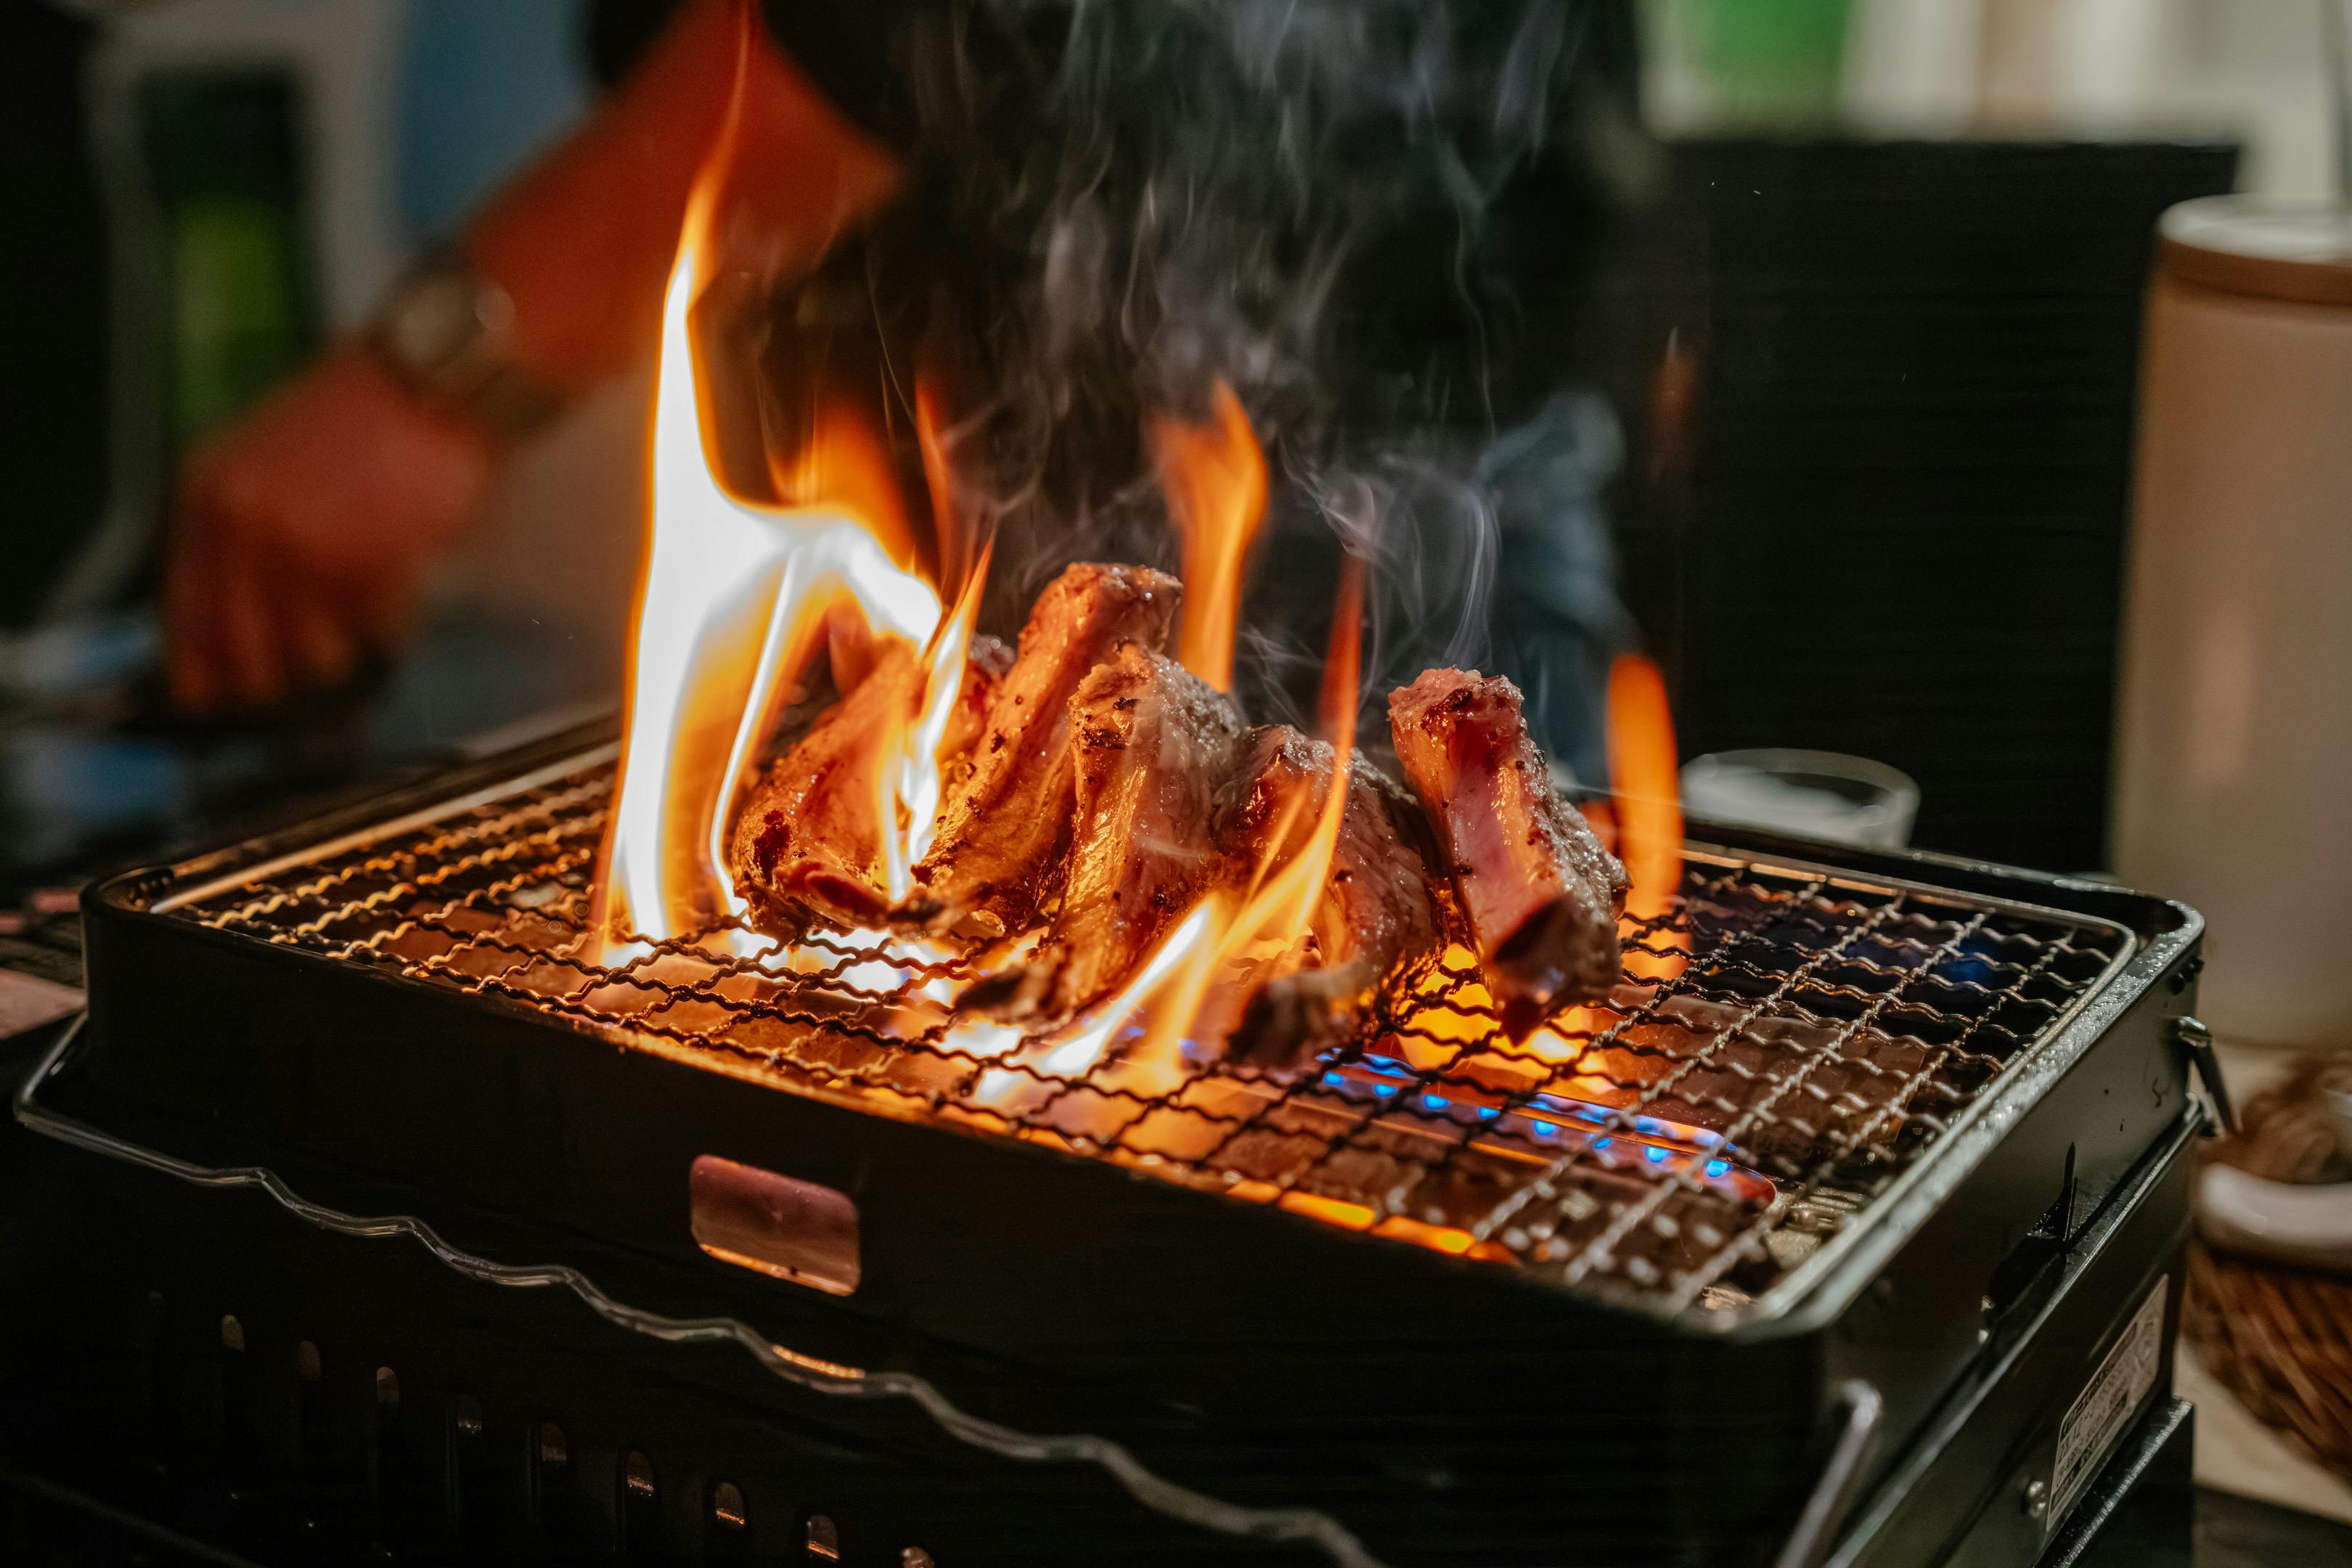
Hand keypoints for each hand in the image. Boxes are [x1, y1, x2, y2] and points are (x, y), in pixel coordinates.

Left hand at [165, 343, 493, 712]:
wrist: (432, 378)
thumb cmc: (361, 417)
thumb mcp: (267, 460)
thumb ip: (243, 531)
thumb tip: (243, 614)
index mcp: (209, 496)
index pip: (184, 610)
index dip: (199, 666)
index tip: (212, 698)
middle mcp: (246, 526)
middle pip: (244, 647)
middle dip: (273, 679)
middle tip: (300, 683)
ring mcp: (307, 548)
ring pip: (311, 653)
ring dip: (338, 656)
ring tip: (357, 633)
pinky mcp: (370, 562)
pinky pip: (373, 633)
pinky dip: (387, 630)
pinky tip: (397, 603)